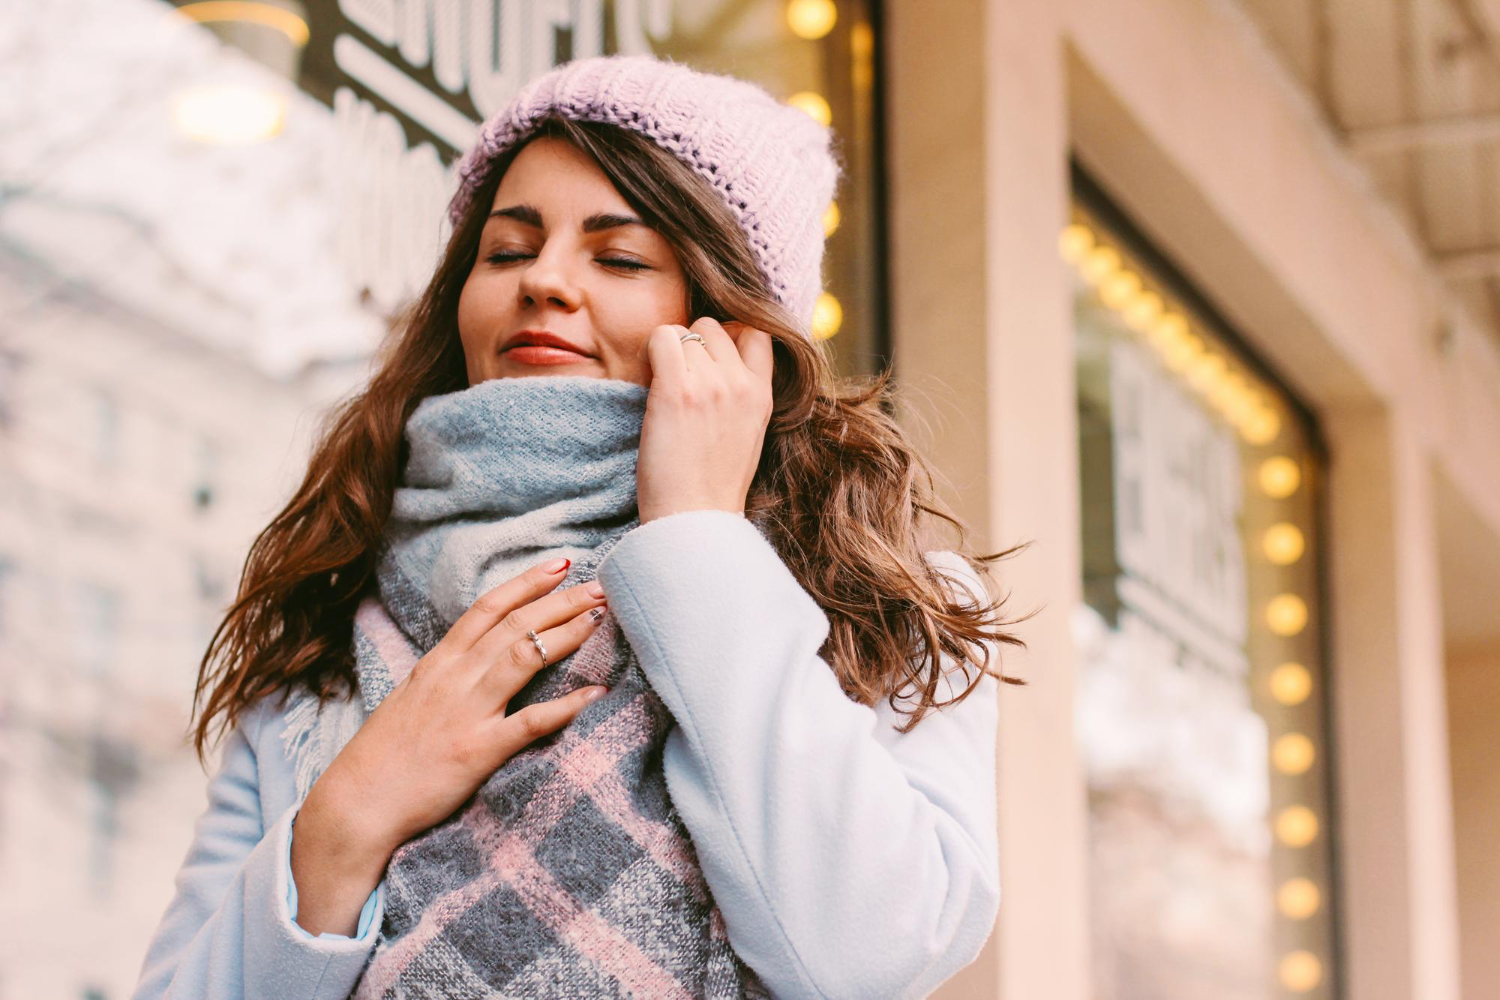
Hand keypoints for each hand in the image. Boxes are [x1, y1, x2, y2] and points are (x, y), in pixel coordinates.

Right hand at [295, 560, 609, 868]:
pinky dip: (566, 706)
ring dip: (567, 633)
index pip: (487, 608)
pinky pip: (530, 722)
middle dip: (561, 600)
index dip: (526, 583)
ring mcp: (467, 712)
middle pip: (515, 625)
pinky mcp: (478, 751)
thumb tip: (475, 659)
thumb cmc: (382, 757)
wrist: (355, 805)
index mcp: (437, 664)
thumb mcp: (410, 700)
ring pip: (524, 657)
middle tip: (600, 586)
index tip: (560, 565)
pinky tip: (596, 693)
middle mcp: (453, 678)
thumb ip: (444, 676)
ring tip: (600, 618)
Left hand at [637, 317, 773, 523]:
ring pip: (686, 332)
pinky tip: (647, 380)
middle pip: (714, 327)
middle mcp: (742, 384)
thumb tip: (715, 367)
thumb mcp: (747, 436)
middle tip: (677, 378)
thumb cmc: (710, 488)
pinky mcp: (678, 390)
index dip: (728, 337)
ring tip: (661, 386)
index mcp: (763, 396)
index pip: (756, 332)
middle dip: (693, 344)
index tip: (707, 361)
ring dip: (668, 352)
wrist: (694, 520)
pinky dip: (649, 351)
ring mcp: (712, 385)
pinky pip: (662, 338)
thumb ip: (740, 398)